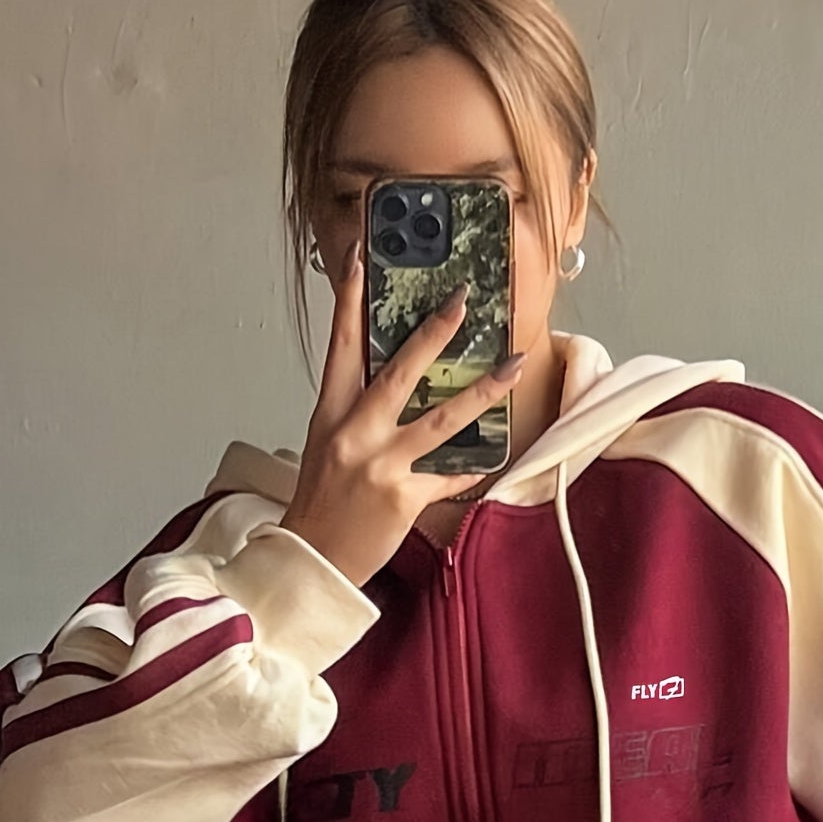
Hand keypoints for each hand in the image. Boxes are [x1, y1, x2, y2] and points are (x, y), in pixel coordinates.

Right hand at [279, 240, 524, 586]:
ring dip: (482, 391)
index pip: (340, 347)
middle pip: (398, 372)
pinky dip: (470, 470)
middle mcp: (354, 435)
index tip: (362, 258)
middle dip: (433, 333)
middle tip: (461, 301)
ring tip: (513, 366)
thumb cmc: (319, 507)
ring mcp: (380, 466)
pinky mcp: (404, 498)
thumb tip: (392, 383)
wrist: (309, 563)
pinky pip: (449, 477)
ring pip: (440, 419)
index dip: (349, 301)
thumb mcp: (325, 449)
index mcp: (329, 416)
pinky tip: (491, 459)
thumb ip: (355, 414)